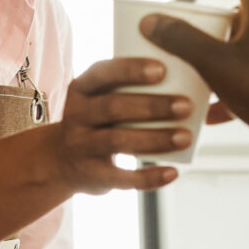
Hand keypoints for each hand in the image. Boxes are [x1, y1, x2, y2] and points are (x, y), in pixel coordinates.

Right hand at [53, 58, 192, 193]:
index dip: (131, 70)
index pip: (103, 73)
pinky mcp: (91, 175)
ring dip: (155, 139)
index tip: (163, 70)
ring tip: (186, 137)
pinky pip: (122, 178)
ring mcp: (81, 147)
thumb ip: (127, 88)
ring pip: (118, 141)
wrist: (62, 162)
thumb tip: (186, 80)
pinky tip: (173, 173)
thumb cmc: (98, 121)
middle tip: (185, 106)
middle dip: (151, 106)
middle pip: (113, 107)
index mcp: (82, 89)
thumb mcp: (99, 98)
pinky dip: (149, 177)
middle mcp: (76, 115)